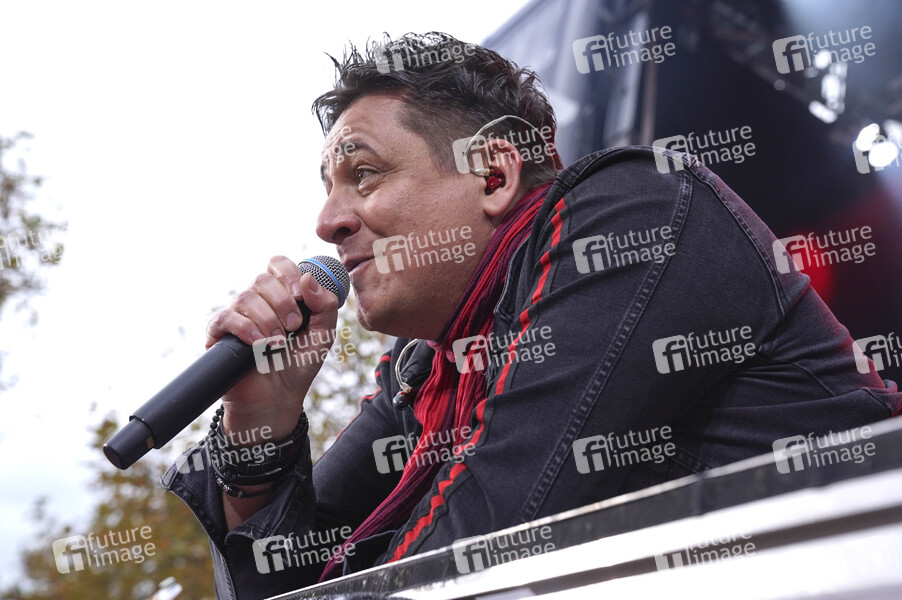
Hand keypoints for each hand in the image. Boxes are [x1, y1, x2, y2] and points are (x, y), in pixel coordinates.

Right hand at [205, 255, 339, 440]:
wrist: (278, 399)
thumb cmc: (299, 365)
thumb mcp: (324, 335)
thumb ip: (325, 306)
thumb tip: (308, 278)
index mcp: (281, 295)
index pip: (277, 264)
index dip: (288, 273)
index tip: (300, 296)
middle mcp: (257, 302)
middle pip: (262, 279)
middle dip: (283, 303)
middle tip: (294, 327)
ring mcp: (237, 316)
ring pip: (245, 297)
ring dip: (268, 319)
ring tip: (278, 344)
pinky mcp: (220, 335)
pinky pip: (226, 317)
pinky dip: (247, 329)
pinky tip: (260, 345)